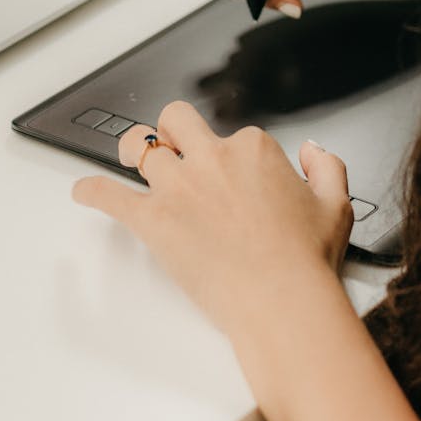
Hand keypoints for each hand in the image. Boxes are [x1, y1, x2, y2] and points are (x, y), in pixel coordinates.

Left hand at [72, 101, 353, 333]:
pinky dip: (92, 191)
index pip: (236, 134)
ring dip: (132, 148)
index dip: (235, 156)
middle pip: (177, 120)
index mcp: (252, 149)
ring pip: (138, 146)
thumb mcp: (336, 204)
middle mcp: (211, 158)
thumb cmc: (305, 259)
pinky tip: (83, 191)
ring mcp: (179, 187)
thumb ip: (327, 166)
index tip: (238, 177)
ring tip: (130, 156)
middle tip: (174, 145)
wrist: (281, 300)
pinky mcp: (154, 220)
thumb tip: (311, 151)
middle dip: (174, 129)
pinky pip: (110, 196)